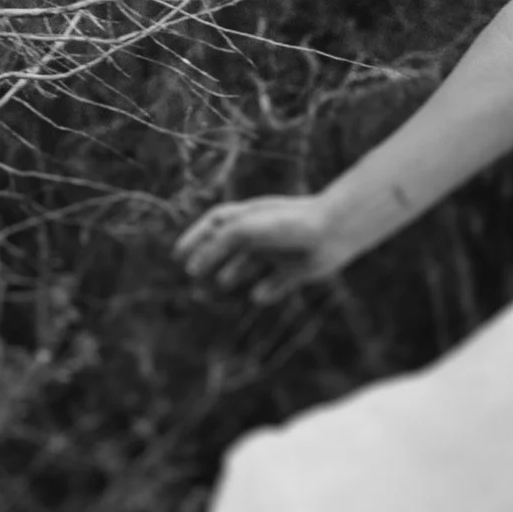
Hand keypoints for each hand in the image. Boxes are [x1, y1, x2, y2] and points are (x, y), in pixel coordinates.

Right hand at [176, 190, 346, 296]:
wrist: (335, 229)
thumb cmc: (288, 223)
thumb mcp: (245, 229)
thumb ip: (218, 244)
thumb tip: (196, 265)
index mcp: (252, 215)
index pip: (215, 224)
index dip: (195, 237)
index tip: (177, 254)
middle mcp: (264, 232)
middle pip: (229, 245)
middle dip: (210, 258)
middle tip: (192, 273)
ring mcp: (280, 251)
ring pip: (251, 265)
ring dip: (234, 273)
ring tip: (222, 283)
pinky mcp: (298, 270)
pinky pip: (277, 284)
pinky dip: (266, 292)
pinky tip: (258, 295)